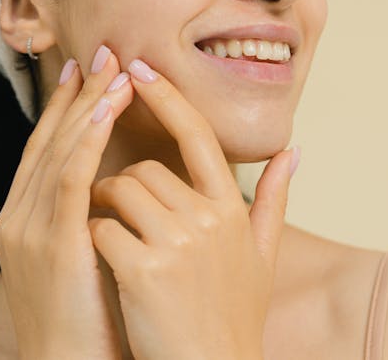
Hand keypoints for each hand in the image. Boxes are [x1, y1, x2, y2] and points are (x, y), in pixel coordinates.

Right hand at [0, 47, 134, 359]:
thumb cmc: (89, 319)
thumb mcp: (83, 257)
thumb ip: (95, 216)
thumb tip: (124, 183)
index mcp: (26, 221)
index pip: (46, 150)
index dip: (66, 108)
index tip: (88, 71)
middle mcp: (18, 218)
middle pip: (49, 140)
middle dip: (79, 94)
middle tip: (104, 51)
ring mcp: (31, 230)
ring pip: (60, 151)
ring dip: (88, 106)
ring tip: (115, 69)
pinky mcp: (54, 245)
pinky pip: (69, 181)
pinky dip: (86, 141)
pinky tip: (105, 111)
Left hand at [88, 57, 298, 359]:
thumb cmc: (233, 318)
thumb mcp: (263, 257)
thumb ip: (274, 200)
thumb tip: (293, 152)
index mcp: (232, 210)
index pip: (199, 136)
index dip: (168, 98)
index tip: (139, 69)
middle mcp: (208, 219)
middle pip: (146, 169)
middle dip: (124, 186)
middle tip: (117, 212)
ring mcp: (177, 243)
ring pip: (118, 191)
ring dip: (103, 208)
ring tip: (108, 236)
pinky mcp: (143, 268)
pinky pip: (101, 227)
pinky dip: (94, 239)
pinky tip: (104, 265)